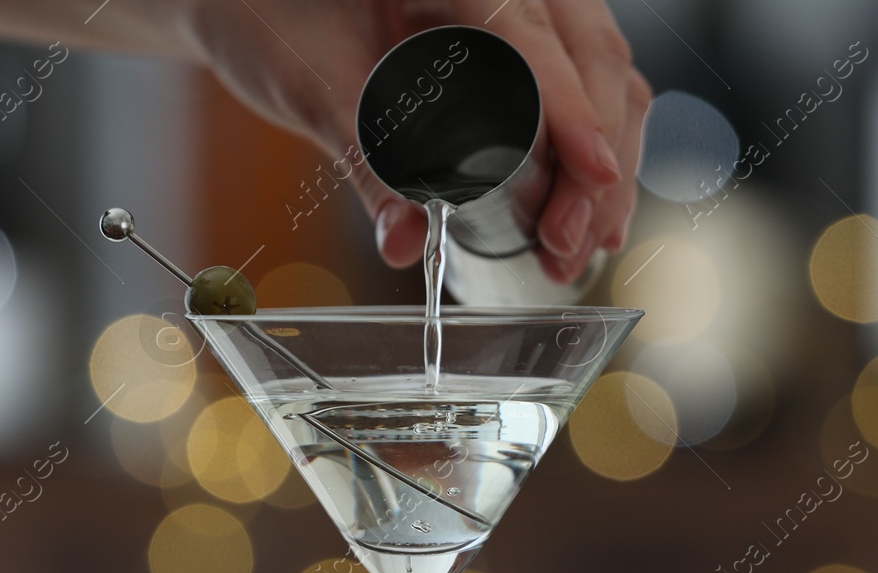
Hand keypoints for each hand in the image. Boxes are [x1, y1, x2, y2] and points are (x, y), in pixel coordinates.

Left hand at [185, 0, 648, 282]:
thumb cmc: (271, 18)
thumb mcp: (313, 84)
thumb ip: (366, 158)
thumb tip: (407, 242)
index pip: (534, 35)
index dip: (573, 110)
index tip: (593, 174)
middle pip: (592, 56)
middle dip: (597, 158)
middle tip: (572, 243)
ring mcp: (521, 1)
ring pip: (601, 69)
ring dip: (606, 160)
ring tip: (583, 244)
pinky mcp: (519, 34)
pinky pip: (581, 78)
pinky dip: (592, 142)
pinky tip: (586, 209)